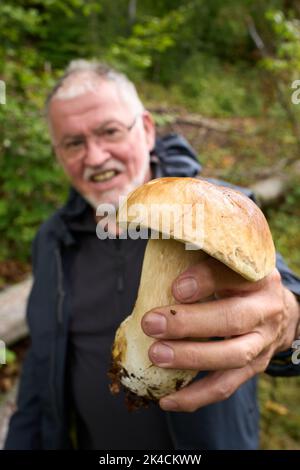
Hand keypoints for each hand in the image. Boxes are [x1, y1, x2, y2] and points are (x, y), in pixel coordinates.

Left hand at [141, 258, 299, 411]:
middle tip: (152, 324)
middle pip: (232, 319)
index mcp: (258, 276)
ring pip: (231, 356)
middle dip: (189, 324)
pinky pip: (225, 386)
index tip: (176, 287)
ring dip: (191, 358)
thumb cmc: (240, 282)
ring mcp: (262, 342)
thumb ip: (204, 259)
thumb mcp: (231, 263)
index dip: (205, 281)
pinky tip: (166, 399)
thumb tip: (158, 250)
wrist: (279, 310)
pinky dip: (195, 397)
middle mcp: (265, 309)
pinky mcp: (253, 368)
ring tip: (156, 356)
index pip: (234, 275)